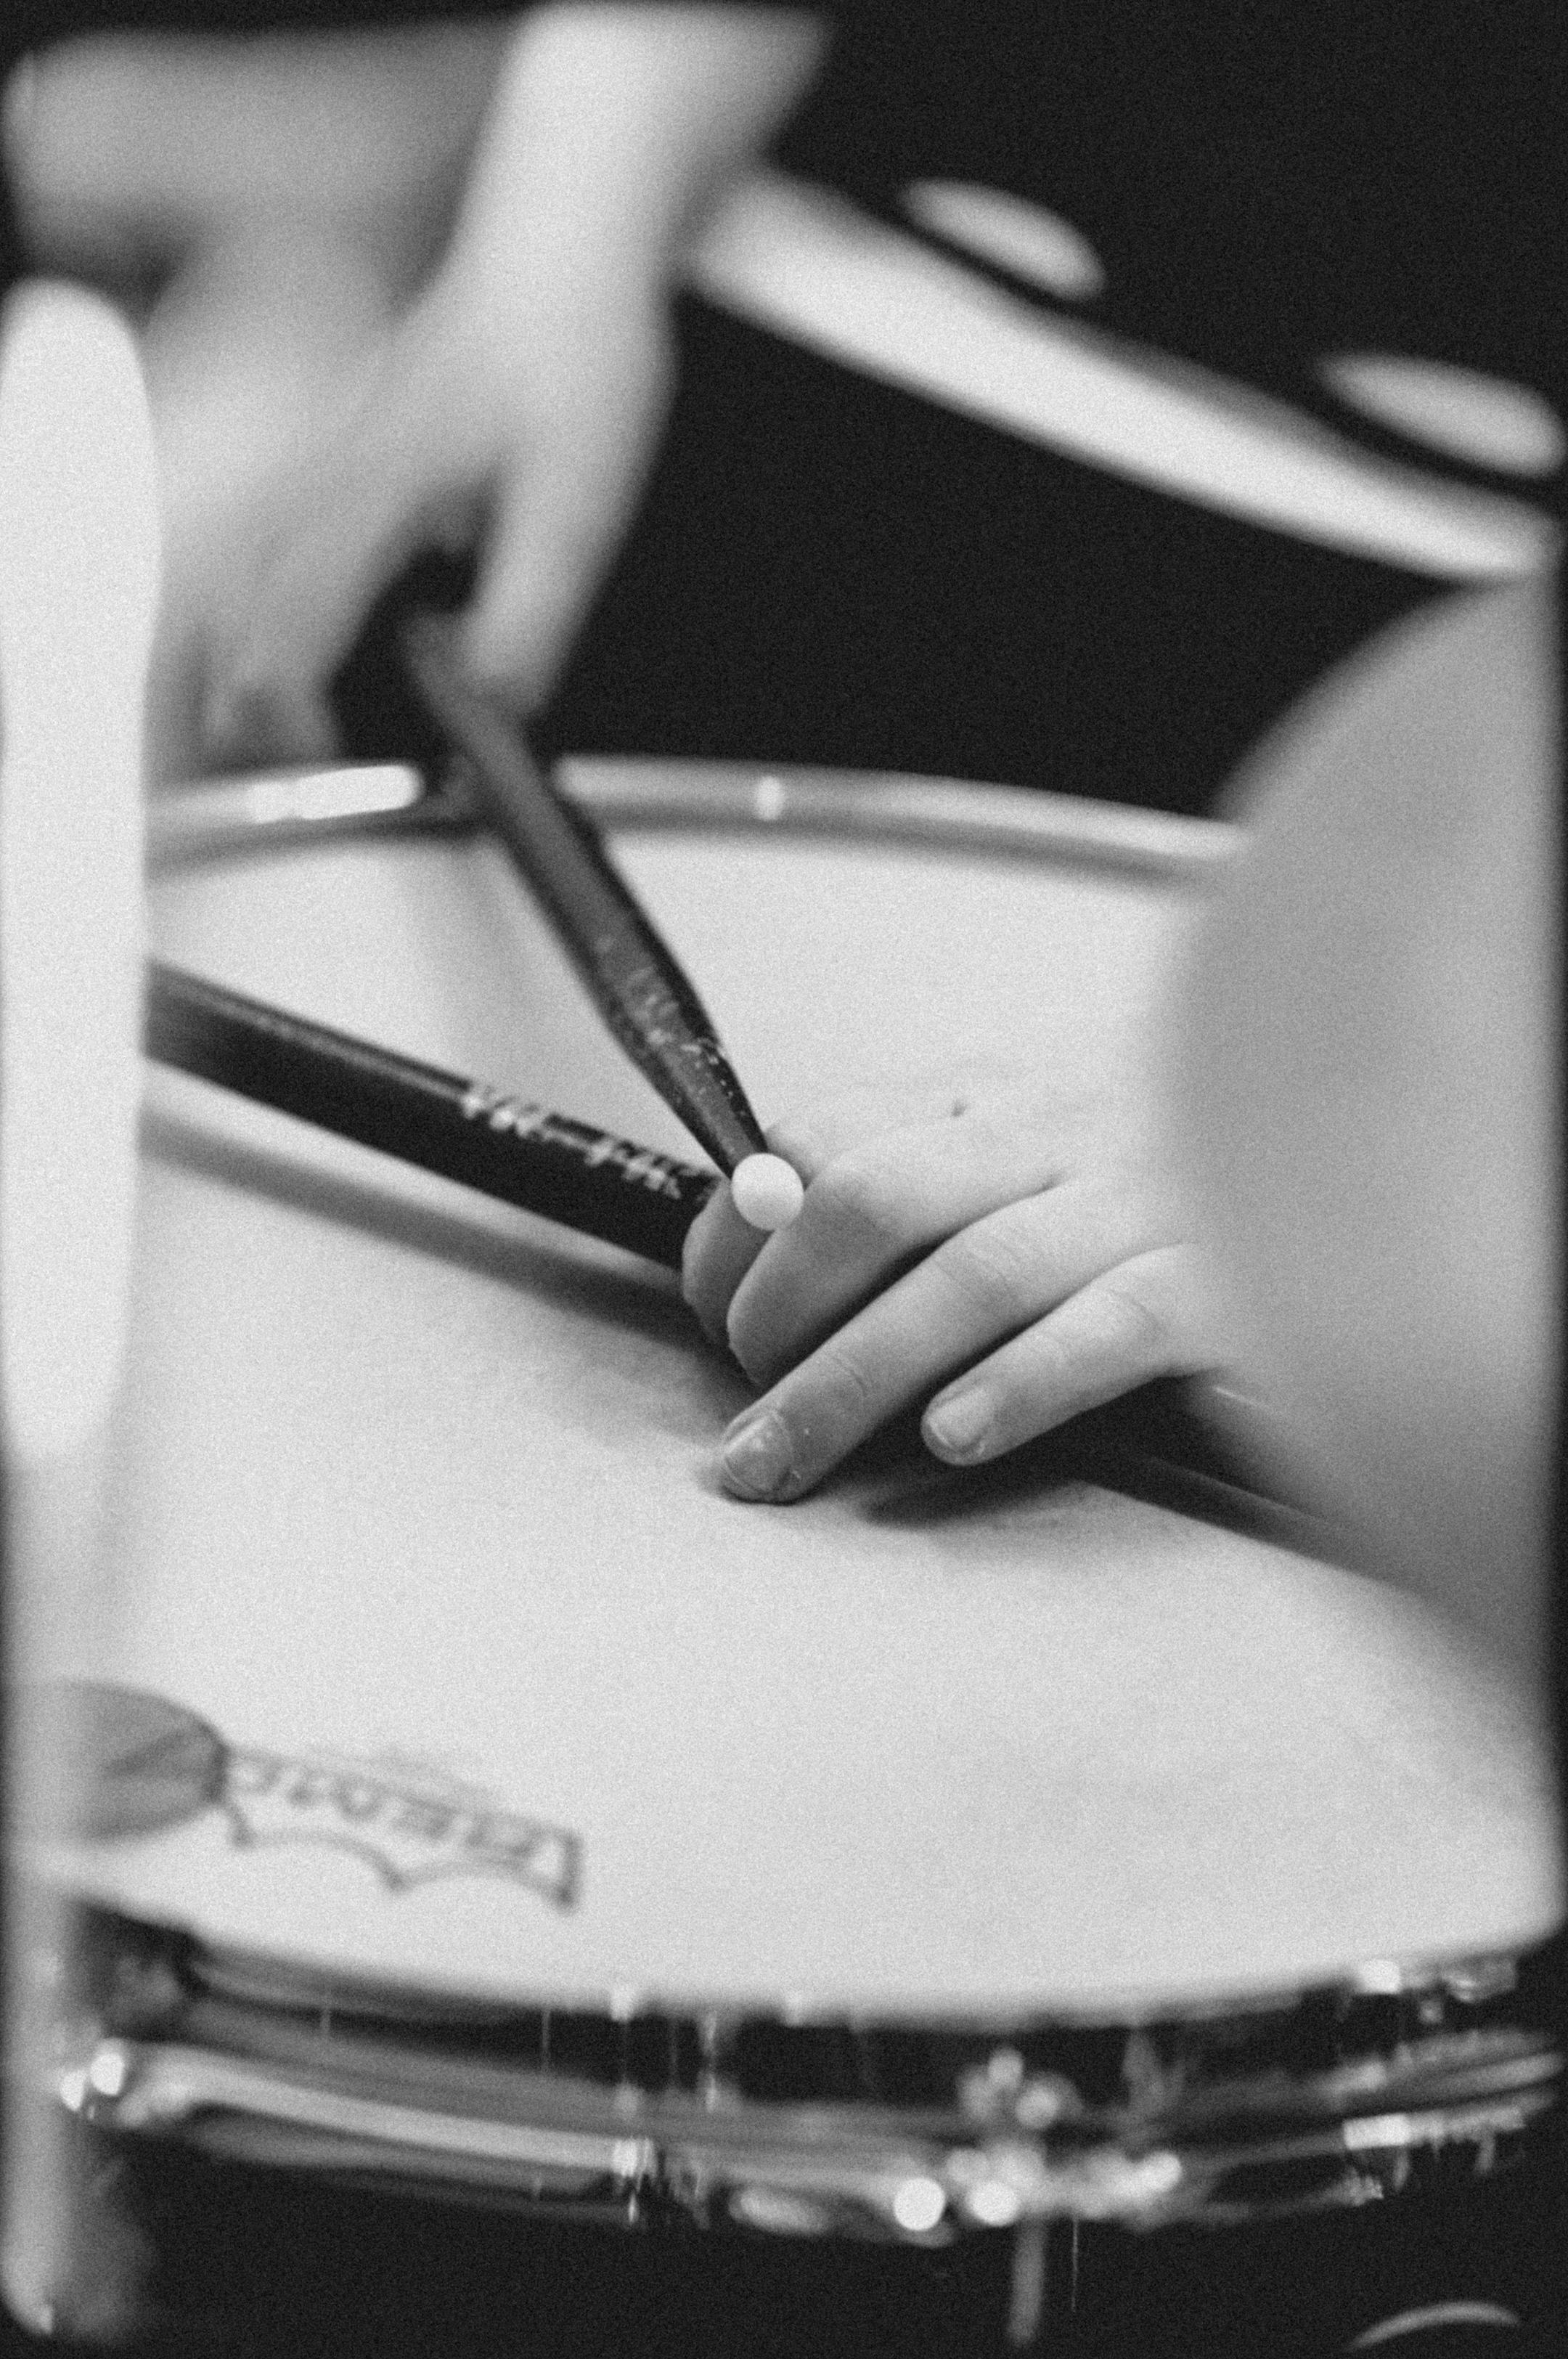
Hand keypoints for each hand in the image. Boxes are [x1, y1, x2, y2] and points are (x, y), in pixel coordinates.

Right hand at [189, 6, 825, 765]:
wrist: (559, 266)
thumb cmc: (571, 365)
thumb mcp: (578, 507)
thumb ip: (531, 613)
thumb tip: (492, 703)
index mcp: (380, 488)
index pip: (295, 615)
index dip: (291, 703)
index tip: (316, 756)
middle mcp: (328, 475)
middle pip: (237, 605)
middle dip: (245, 696)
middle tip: (288, 761)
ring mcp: (320, 465)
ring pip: (239, 576)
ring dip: (249, 656)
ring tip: (283, 730)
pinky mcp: (333, 467)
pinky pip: (269, 551)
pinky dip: (273, 613)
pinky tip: (307, 651)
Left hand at [682, 1071, 1215, 1500]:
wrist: (1363, 1113)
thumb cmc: (1155, 1151)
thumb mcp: (1024, 1125)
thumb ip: (907, 1163)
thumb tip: (753, 1227)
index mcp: (988, 1092)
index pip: (819, 1135)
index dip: (737, 1231)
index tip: (708, 1312)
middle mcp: (1056, 1130)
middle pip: (873, 1205)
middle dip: (776, 1316)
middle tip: (744, 1413)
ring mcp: (1142, 1202)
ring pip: (973, 1275)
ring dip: (856, 1378)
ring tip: (789, 1456)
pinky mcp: (1225, 1283)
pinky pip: (1115, 1324)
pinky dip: (1025, 1381)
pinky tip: (956, 1435)